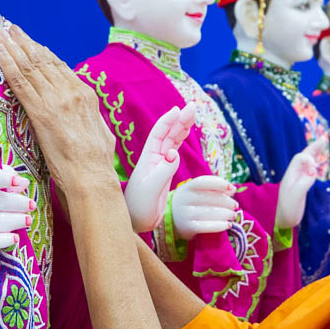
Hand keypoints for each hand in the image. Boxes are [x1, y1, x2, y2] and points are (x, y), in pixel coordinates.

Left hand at [0, 25, 117, 190]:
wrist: (92, 177)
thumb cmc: (96, 162)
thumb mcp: (99, 131)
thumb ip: (89, 117)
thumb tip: (86, 115)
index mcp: (85, 95)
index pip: (59, 67)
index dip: (42, 52)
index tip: (30, 42)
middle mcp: (71, 92)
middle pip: (42, 61)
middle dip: (24, 42)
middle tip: (10, 28)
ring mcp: (56, 100)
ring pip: (30, 67)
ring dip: (12, 47)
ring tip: (1, 33)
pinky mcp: (41, 112)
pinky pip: (20, 83)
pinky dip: (7, 65)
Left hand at [124, 105, 195, 231]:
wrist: (136, 221)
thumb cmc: (138, 207)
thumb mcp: (150, 189)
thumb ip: (163, 171)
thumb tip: (174, 153)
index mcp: (148, 159)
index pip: (159, 134)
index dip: (168, 121)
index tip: (178, 109)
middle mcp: (154, 158)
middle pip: (169, 134)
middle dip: (180, 119)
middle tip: (193, 106)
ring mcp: (160, 164)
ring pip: (173, 141)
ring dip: (183, 127)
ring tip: (193, 114)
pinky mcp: (165, 173)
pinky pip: (175, 152)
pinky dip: (182, 141)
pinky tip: (186, 133)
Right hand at [172, 175, 238, 238]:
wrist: (172, 220)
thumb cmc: (191, 203)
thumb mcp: (197, 192)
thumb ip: (214, 189)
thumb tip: (233, 190)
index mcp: (187, 187)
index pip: (204, 181)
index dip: (219, 183)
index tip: (232, 188)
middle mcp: (184, 199)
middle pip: (210, 198)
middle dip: (227, 202)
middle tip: (236, 206)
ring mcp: (185, 214)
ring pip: (210, 212)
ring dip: (226, 214)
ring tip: (233, 215)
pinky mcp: (188, 227)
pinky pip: (207, 226)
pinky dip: (220, 226)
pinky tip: (228, 225)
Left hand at [275, 138, 324, 229]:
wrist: (284, 221)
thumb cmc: (288, 211)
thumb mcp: (295, 198)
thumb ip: (303, 184)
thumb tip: (313, 172)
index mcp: (290, 175)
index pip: (299, 159)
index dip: (309, 159)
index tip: (315, 170)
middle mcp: (294, 175)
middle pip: (303, 156)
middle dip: (313, 148)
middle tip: (324, 138)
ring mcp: (298, 179)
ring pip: (307, 162)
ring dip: (315, 153)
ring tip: (323, 143)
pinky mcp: (302, 185)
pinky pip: (309, 170)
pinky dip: (316, 163)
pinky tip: (320, 161)